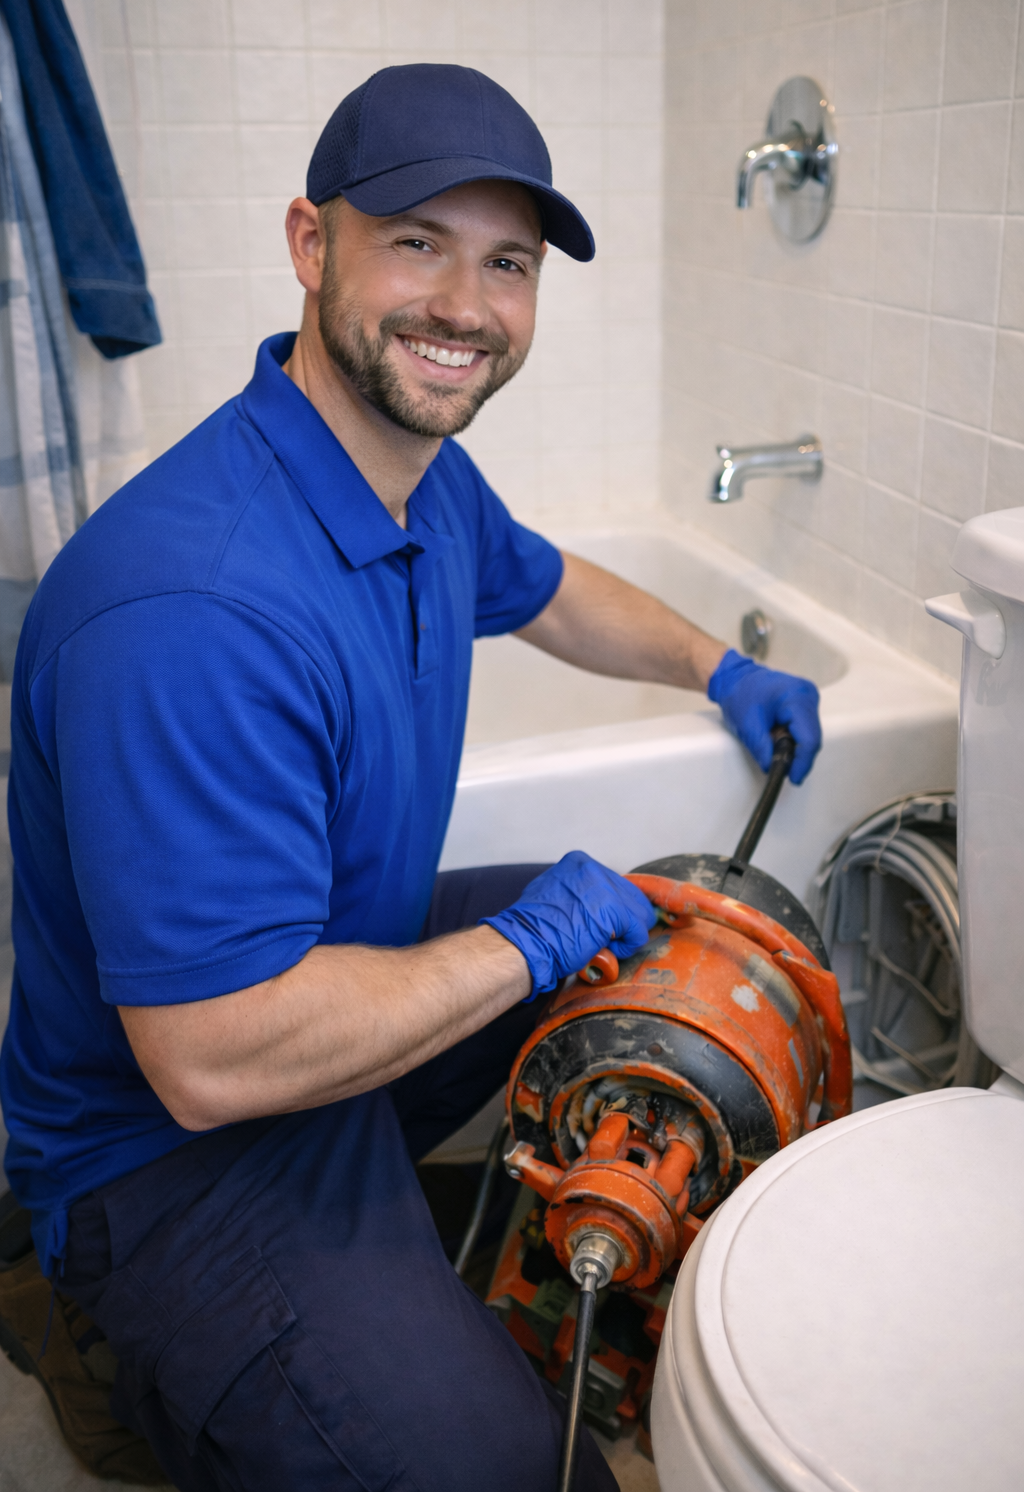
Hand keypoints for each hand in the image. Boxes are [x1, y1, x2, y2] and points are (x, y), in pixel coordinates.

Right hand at [482, 851, 657, 997]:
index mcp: (579, 862)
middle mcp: (595, 869)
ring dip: (625, 934)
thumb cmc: (533, 928)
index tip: (598, 924)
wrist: (524, 944)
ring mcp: (606, 888)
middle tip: (603, 938)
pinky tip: (606, 951)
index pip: (614, 884)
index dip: (611, 908)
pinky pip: (639, 933)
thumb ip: (578, 891)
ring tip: (603, 945)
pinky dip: (627, 947)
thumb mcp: (553, 892)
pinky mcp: (616, 912)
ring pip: (640, 913)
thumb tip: (598, 903)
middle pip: (631, 896)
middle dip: (621, 920)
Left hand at [707, 649, 820, 784]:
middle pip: (812, 737)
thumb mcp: (748, 726)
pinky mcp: (805, 702)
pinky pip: (805, 728)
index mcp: (797, 697)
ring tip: (775, 751)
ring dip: (796, 748)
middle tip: (784, 771)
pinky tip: (780, 742)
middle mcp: (808, 695)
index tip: (794, 778)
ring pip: (810, 734)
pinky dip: (794, 739)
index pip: (809, 738)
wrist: (735, 678)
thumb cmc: (739, 694)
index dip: (802, 762)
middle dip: (799, 757)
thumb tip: (774, 770)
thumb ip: (763, 751)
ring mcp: (809, 697)